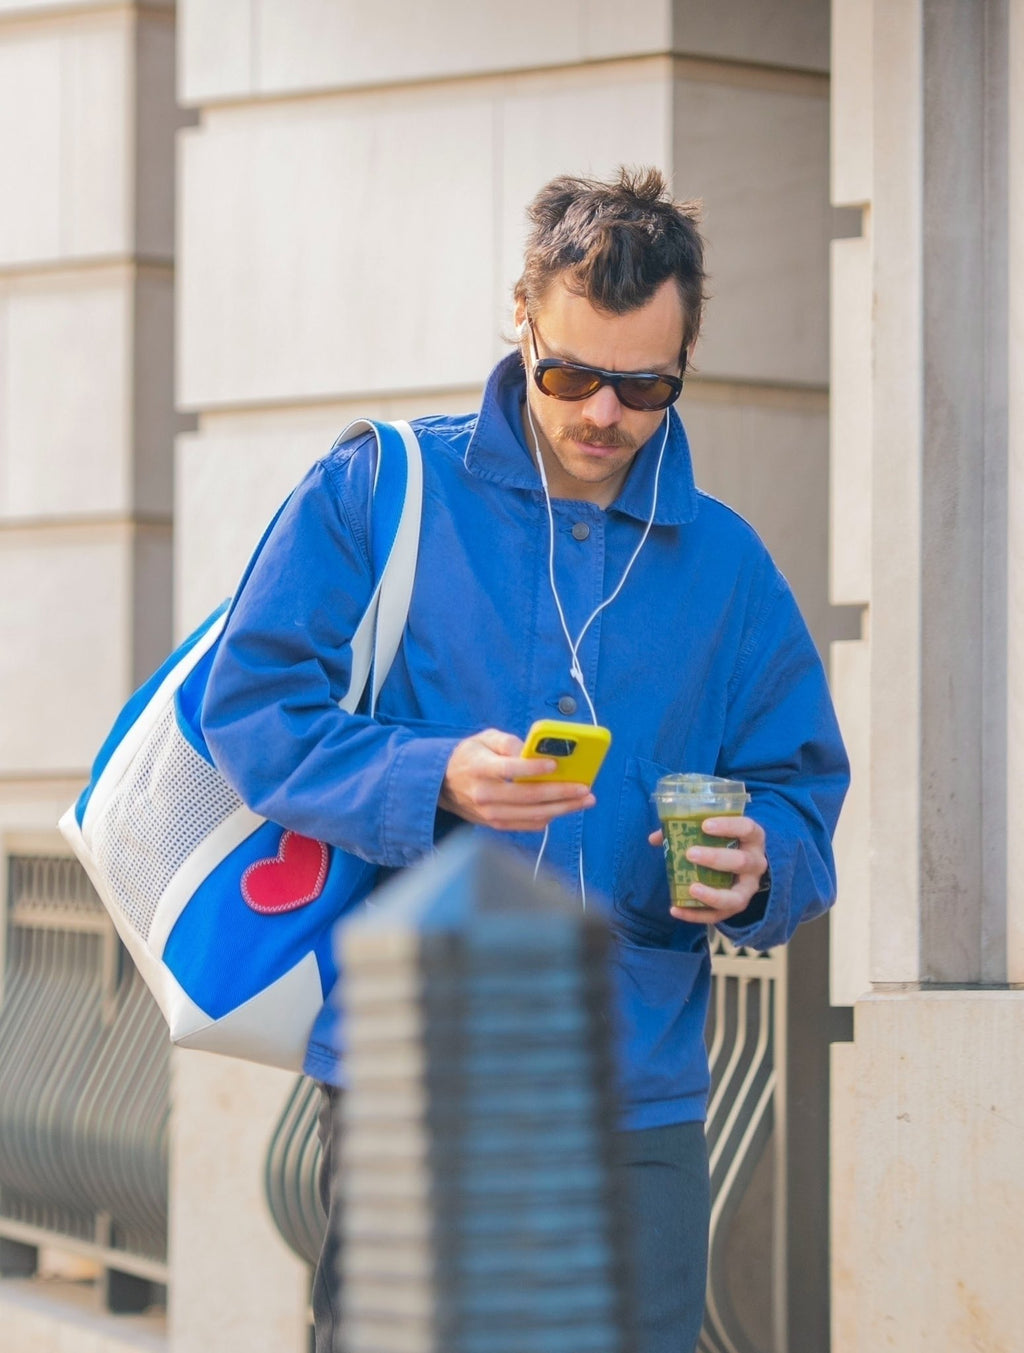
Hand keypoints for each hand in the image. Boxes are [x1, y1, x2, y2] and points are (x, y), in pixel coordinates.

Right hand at [440, 728, 595, 830]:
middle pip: (528, 797)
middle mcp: (485, 794)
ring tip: (584, 800)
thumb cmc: (470, 757)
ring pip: (533, 815)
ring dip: (562, 808)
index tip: (555, 764)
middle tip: (585, 788)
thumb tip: (532, 751)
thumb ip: (508, 742)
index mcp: (480, 768)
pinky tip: (565, 807)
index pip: (510, 769)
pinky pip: (529, 825)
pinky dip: (550, 816)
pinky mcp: (496, 825)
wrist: (444, 785)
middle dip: (561, 793)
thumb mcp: (484, 739)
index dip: (533, 768)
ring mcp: (490, 814)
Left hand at [647, 816, 767, 924]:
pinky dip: (696, 915)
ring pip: (736, 896)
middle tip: (691, 854)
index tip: (705, 825)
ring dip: (713, 895)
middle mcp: (756, 863)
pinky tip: (676, 909)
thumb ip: (686, 831)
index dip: (728, 826)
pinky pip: (718, 916)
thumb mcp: (714, 833)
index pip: (746, 828)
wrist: (744, 868)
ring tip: (691, 888)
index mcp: (752, 838)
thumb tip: (655, 838)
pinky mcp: (736, 907)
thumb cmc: (725, 843)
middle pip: (741, 861)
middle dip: (716, 859)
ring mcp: (748, 888)